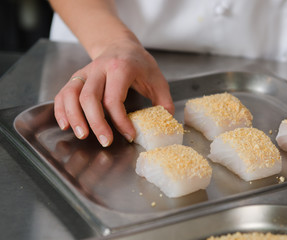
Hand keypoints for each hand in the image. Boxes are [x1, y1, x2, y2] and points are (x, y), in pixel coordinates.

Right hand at [54, 39, 173, 146]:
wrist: (121, 46)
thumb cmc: (139, 64)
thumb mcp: (157, 79)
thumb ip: (164, 101)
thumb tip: (166, 124)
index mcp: (120, 68)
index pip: (114, 98)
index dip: (120, 120)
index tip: (129, 134)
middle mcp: (99, 68)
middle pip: (89, 97)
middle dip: (96, 123)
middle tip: (105, 141)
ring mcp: (85, 72)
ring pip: (71, 94)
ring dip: (74, 116)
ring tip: (82, 135)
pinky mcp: (77, 78)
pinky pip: (63, 93)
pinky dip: (61, 109)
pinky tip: (66, 124)